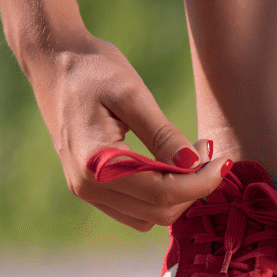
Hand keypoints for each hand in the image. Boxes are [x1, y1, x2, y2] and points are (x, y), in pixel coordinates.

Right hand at [27, 35, 228, 230]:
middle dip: (193, 189)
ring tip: (191, 157)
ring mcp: (85, 190)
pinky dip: (159, 197)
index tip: (224, 161)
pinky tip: (169, 165)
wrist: (52, 59)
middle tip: (208, 152)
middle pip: (159, 212)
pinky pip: (134, 210)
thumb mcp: (133, 95)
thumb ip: (164, 135)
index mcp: (97, 164)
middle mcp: (87, 186)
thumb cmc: (93, 69)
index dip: (202, 183)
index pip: (163, 194)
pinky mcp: (89, 187)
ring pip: (148, 217)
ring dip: (178, 196)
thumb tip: (195, 166)